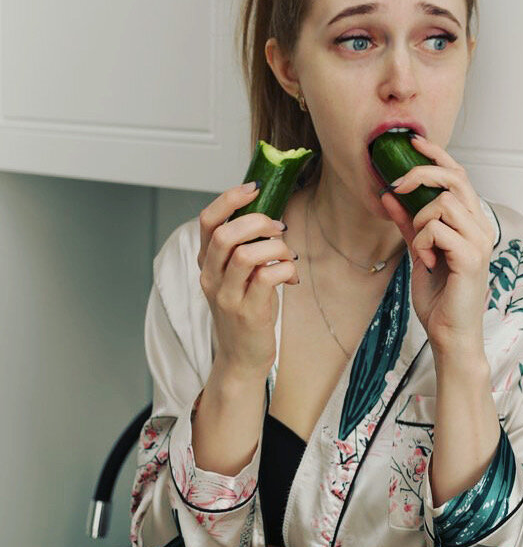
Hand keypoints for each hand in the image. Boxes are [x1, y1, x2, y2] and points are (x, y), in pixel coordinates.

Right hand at [197, 183, 298, 380]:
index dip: (229, 199)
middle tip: (278, 228)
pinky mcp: (247, 312)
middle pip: (225, 234)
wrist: (242, 357)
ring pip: (245, 254)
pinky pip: (267, 277)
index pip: (207, 221)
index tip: (254, 188)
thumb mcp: (238, 276)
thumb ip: (245, 248)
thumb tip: (270, 217)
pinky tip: (292, 276)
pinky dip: (285, 268)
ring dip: (275, 247)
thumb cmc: (246, 310)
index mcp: (208, 263)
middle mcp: (211, 277)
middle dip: (257, 222)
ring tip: (288, 254)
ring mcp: (227, 296)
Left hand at [379, 134, 493, 354]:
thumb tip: (387, 196)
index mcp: (472, 223)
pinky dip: (422, 242)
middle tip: (397, 187)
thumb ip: (407, 223)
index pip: (459, 175)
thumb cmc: (440, 297)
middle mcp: (481, 227)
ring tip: (420, 248)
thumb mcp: (418, 251)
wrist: (450, 334)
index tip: (413, 144)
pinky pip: (437, 228)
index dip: (437, 155)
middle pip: (455, 177)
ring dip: (420, 221)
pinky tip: (426, 262)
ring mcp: (480, 241)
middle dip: (420, 174)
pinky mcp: (471, 257)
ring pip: (443, 203)